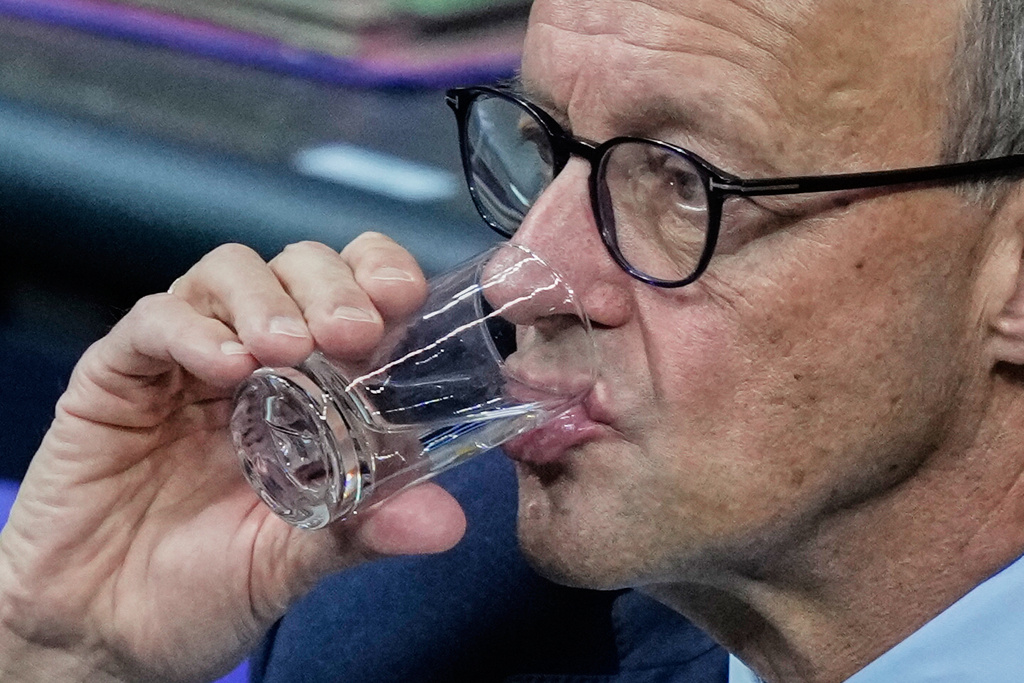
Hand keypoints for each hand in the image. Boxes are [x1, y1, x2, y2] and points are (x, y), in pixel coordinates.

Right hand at [0, 234, 466, 681]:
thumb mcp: (298, 561)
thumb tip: (447, 521)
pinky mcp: (117, 375)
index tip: (403, 299)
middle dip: (332, 285)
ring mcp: (187, 360)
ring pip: (229, 273)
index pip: (357, 293)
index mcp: (313, 388)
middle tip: (351, 332)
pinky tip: (223, 367)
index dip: (382, 277)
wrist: (105, 631)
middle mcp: (255, 359)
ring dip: (267, 299)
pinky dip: (193, 331)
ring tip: (285, 350)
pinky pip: (153, 321)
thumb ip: (364, 530)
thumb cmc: (207, 587)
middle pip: (299, 267)